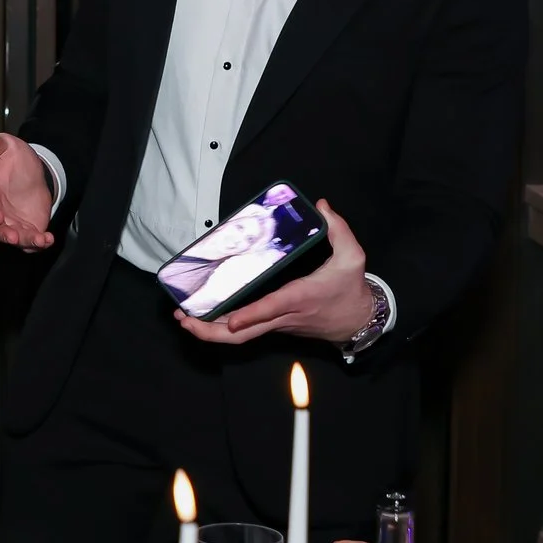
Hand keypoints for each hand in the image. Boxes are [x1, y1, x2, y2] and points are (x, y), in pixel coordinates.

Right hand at [0, 130, 54, 249]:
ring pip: (13, 238)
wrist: (33, 174)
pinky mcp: (26, 230)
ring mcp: (10, 224)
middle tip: (14, 236)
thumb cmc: (15, 161)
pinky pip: (29, 242)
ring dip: (25, 241)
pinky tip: (48, 239)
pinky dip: (38, 244)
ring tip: (39, 240)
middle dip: (4, 234)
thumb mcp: (8, 147)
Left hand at [173, 199, 374, 344]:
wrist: (358, 321)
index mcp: (300, 297)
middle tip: (185, 320)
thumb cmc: (351, 290)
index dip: (250, 315)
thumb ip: (338, 229)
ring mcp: (277, 324)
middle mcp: (284, 315)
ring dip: (211, 331)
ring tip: (184, 319)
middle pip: (245, 333)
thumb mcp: (353, 257)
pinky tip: (203, 316)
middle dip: (212, 331)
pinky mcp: (274, 325)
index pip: (271, 309)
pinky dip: (222, 327)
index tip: (230, 318)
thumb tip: (322, 205)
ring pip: (242, 337)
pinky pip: (246, 331)